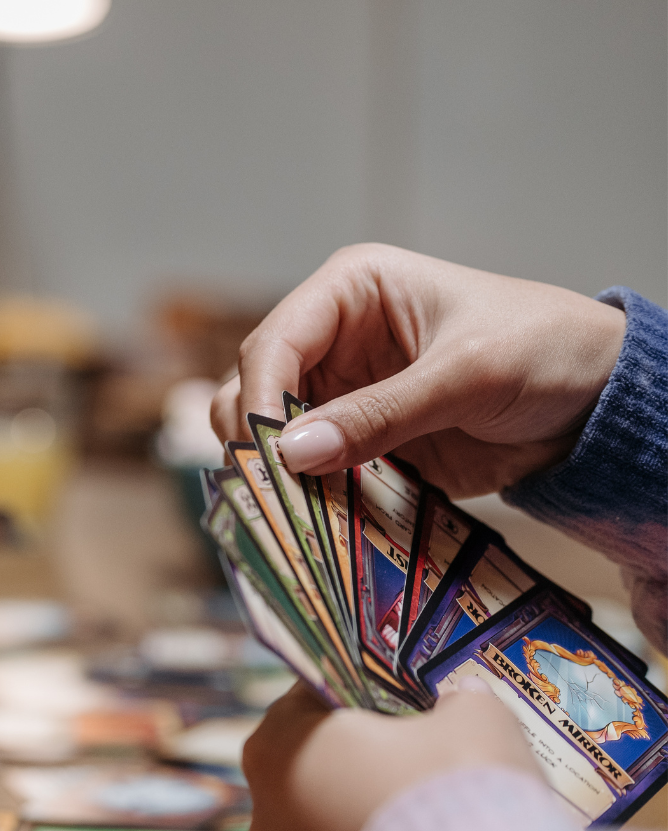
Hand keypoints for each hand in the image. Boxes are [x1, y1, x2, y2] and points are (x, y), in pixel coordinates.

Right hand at [211, 244, 625, 497]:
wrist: (593, 401)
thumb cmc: (544, 350)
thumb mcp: (466, 374)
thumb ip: (380, 414)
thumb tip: (294, 454)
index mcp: (350, 291)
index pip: (275, 341)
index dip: (260, 396)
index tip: (268, 453)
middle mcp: (332, 341)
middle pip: (255, 388)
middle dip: (258, 438)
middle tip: (272, 490)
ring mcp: (341, 394)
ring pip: (273, 435)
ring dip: (275, 473)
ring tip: (292, 509)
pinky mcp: (357, 442)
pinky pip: (312, 472)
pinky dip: (307, 496)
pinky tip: (317, 519)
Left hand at [242, 679, 539, 830]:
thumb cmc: (457, 790)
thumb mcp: (475, 717)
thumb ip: (459, 700)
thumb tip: (462, 701)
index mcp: (279, 740)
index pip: (314, 694)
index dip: (364, 690)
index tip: (403, 696)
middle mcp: (263, 807)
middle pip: (316, 762)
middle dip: (363, 757)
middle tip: (421, 754)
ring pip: (325, 825)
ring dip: (367, 817)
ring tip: (429, 817)